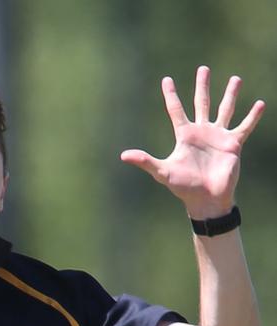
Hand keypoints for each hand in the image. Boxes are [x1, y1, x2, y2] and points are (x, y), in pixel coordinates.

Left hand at [120, 66, 264, 218]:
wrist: (206, 199)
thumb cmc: (184, 187)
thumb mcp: (162, 172)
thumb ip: (145, 161)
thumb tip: (123, 155)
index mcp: (185, 135)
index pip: (176, 110)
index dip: (170, 95)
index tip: (166, 79)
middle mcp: (202, 132)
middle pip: (202, 103)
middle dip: (202, 86)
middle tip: (203, 68)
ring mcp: (218, 136)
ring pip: (225, 109)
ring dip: (230, 94)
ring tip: (236, 79)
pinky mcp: (233, 144)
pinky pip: (244, 127)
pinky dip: (252, 116)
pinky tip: (260, 103)